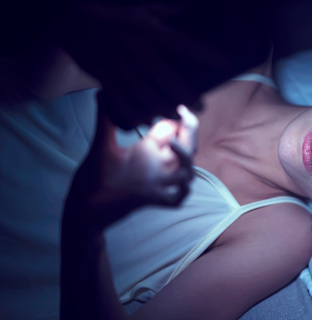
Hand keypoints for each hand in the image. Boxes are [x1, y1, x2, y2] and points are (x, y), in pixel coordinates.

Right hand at [54, 0, 269, 129]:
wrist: (75, 24)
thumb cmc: (117, 19)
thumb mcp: (144, 13)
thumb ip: (171, 13)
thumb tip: (195, 9)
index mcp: (150, 32)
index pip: (183, 43)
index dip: (205, 54)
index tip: (225, 64)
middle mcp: (138, 51)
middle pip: (167, 78)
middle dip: (186, 96)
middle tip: (200, 107)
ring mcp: (121, 67)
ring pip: (147, 95)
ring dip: (165, 109)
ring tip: (177, 117)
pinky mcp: (107, 79)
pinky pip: (124, 102)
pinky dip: (137, 114)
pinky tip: (148, 121)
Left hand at [65, 105, 197, 231]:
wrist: (83, 207)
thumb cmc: (93, 176)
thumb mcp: (101, 145)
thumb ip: (105, 119)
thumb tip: (103, 91)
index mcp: (148, 151)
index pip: (171, 130)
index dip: (176, 117)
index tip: (173, 104)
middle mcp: (157, 166)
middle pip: (187, 146)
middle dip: (190, 129)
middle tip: (183, 113)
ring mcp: (158, 184)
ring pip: (187, 171)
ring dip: (186, 156)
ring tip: (172, 141)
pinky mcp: (154, 201)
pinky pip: (178, 197)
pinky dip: (183, 189)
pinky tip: (178, 177)